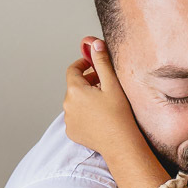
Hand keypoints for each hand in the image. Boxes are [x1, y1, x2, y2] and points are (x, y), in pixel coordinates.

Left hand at [63, 37, 141, 156]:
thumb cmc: (119, 114)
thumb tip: (94, 43)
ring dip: (86, 99)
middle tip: (105, 84)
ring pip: (75, 102)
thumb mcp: (112, 84)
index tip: (92, 65)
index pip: (73, 70)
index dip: (83, 64)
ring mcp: (68, 120)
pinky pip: (76, 117)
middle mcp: (67, 104)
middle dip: (87, 83)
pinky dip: (84, 114)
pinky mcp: (72, 132)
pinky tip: (100, 117)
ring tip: (104, 102)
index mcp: (75, 90)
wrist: (121, 144)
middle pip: (75, 87)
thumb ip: (102, 62)